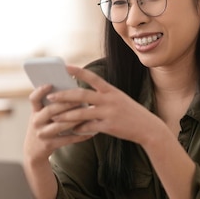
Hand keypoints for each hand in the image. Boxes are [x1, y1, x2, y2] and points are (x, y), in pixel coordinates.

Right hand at [24, 82, 93, 162]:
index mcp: (34, 112)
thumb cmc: (43, 128)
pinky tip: (90, 132)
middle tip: (81, 99)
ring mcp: (42, 134)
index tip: (51, 84)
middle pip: (50, 110)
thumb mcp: (42, 116)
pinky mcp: (49, 145)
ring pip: (60, 125)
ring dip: (75, 119)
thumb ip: (52, 106)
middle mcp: (36, 122)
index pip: (34, 99)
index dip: (41, 91)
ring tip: (88, 114)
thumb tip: (73, 92)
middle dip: (66, 104)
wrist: (33, 152)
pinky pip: (67, 139)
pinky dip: (79, 136)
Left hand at [47, 66, 163, 145]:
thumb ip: (103, 96)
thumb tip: (83, 98)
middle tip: (51, 96)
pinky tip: (71, 130)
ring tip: (54, 116)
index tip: (65, 67)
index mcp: (111, 90)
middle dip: (64, 95)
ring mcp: (109, 113)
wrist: (148, 128)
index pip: (92, 77)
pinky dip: (78, 129)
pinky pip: (88, 127)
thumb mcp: (119, 99)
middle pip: (82, 95)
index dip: (78, 72)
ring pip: (81, 112)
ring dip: (66, 115)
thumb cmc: (131, 113)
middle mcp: (109, 99)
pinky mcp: (109, 126)